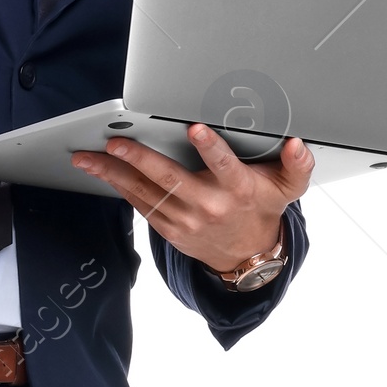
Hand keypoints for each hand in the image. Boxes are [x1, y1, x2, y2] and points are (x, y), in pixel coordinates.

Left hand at [70, 124, 312, 274]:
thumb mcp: (288, 189)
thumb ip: (297, 165)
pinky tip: (102, 172)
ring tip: (88, 157)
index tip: (196, 130)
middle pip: (171, 180)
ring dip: (114, 174)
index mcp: (238, 190)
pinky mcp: (169, 229)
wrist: (247, 256)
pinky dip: (120, 187)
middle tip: (115, 144)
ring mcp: (186, 220)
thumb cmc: (262, 210)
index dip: (210, 149)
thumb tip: (298, 144)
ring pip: (146, 193)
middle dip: (140, 160)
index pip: (224, 167)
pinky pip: (141, 205)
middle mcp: (209, 206)